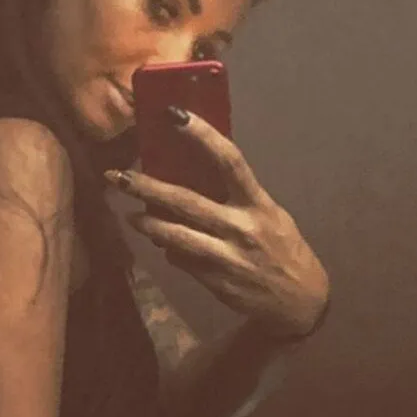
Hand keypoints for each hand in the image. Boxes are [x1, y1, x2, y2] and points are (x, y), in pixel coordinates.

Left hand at [105, 110, 329, 337]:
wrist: (299, 300)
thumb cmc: (283, 249)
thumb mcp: (270, 215)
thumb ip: (236, 198)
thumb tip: (193, 180)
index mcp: (258, 203)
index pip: (229, 161)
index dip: (202, 135)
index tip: (174, 115)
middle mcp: (241, 227)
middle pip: (186, 201)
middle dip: (147, 187)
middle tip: (117, 176)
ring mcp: (226, 256)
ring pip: (175, 236)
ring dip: (147, 225)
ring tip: (129, 215)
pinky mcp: (215, 281)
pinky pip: (182, 260)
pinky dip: (169, 250)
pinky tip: (161, 244)